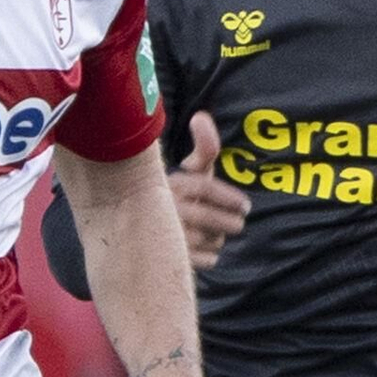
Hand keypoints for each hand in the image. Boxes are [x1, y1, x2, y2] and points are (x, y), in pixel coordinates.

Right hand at [169, 112, 249, 271]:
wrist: (131, 225)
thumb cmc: (173, 193)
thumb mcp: (188, 170)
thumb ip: (203, 148)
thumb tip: (200, 117)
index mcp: (169, 183)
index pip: (204, 188)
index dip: (229, 197)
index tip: (245, 206)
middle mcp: (163, 208)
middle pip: (208, 218)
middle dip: (229, 222)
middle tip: (237, 223)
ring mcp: (162, 235)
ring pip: (204, 240)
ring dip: (217, 239)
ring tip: (218, 235)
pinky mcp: (162, 258)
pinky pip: (198, 260)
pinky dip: (209, 256)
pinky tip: (208, 251)